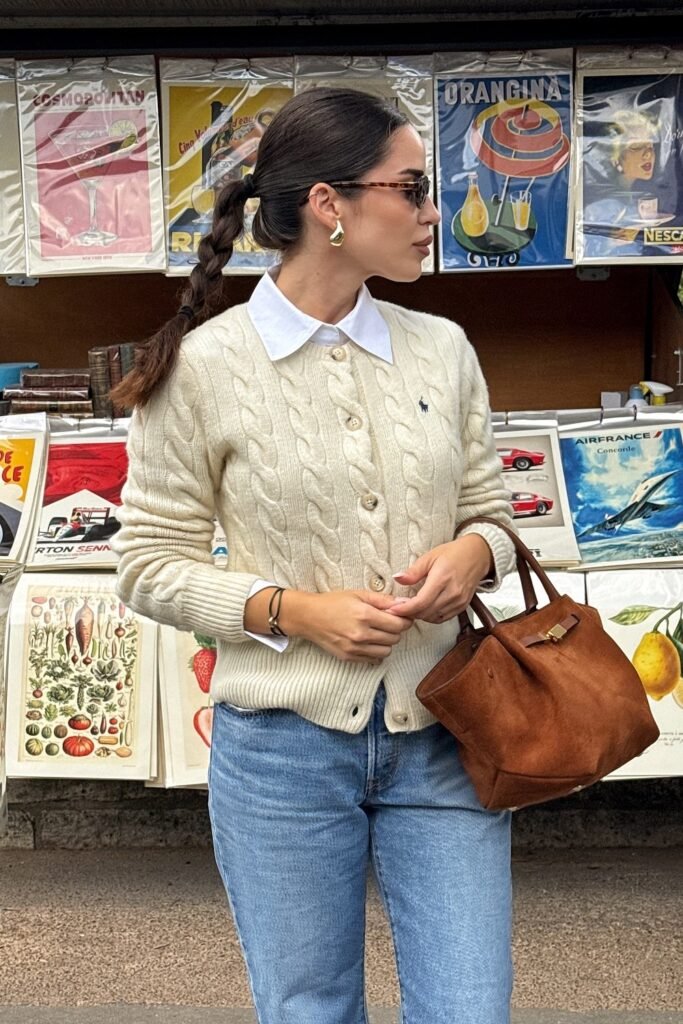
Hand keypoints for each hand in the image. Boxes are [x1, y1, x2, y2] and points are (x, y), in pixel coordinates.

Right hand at [283, 589, 413, 662]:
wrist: (309, 616)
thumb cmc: (333, 602)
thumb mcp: (358, 594)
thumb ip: (384, 599)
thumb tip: (405, 602)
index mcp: (365, 614)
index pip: (399, 624)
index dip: (405, 620)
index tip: (402, 617)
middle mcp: (361, 633)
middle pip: (395, 638)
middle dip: (396, 630)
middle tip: (388, 622)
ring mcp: (354, 648)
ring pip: (387, 651)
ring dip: (387, 642)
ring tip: (378, 632)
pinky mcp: (349, 657)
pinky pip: (374, 659)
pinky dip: (376, 651)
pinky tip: (369, 641)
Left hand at [389, 535, 492, 623]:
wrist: (477, 555)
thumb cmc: (453, 554)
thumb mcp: (430, 557)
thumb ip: (413, 571)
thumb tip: (397, 578)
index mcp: (442, 578)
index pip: (420, 602)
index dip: (404, 609)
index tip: (392, 609)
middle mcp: (452, 592)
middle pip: (425, 612)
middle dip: (409, 612)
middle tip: (398, 607)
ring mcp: (459, 601)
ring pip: (433, 617)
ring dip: (419, 615)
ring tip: (411, 607)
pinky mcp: (462, 606)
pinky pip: (442, 618)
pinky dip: (431, 616)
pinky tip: (425, 608)